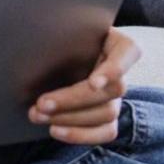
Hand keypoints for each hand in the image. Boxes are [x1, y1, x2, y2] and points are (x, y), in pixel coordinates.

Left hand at [29, 28, 140, 144]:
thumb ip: (59, 32)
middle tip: (42, 103)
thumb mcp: (62, 28)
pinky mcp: (109, 117)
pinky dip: (79, 135)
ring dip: (70, 118)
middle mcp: (121, 71)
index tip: (93, 83)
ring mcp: (116, 96)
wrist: (57, 55)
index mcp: (118, 43)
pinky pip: (105, 132)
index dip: (112, 70)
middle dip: (73, 99)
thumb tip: (36, 41)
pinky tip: (55, 131)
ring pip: (107, 113)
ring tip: (38, 115)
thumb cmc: (61, 37)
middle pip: (112, 90)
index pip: (127, 52)